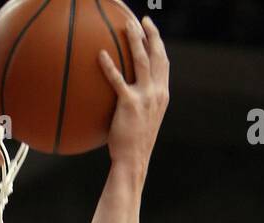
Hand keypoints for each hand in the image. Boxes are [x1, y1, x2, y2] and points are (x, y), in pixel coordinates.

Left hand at [98, 17, 168, 174]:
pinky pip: (117, 80)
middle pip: (157, 55)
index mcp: (162, 95)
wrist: (133, 161)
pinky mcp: (129, 104)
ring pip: (142, 61)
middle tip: (141, 20)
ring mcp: (145, 98)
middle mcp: (157, 93)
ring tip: (125, 25)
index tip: (151, 29)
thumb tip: (125, 93)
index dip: (158, 43)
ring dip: (135, 40)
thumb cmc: (134, 144)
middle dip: (151, 34)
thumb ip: (140, 102)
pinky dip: (109, 66)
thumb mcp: (143, 120)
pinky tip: (100, 55)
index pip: (163, 62)